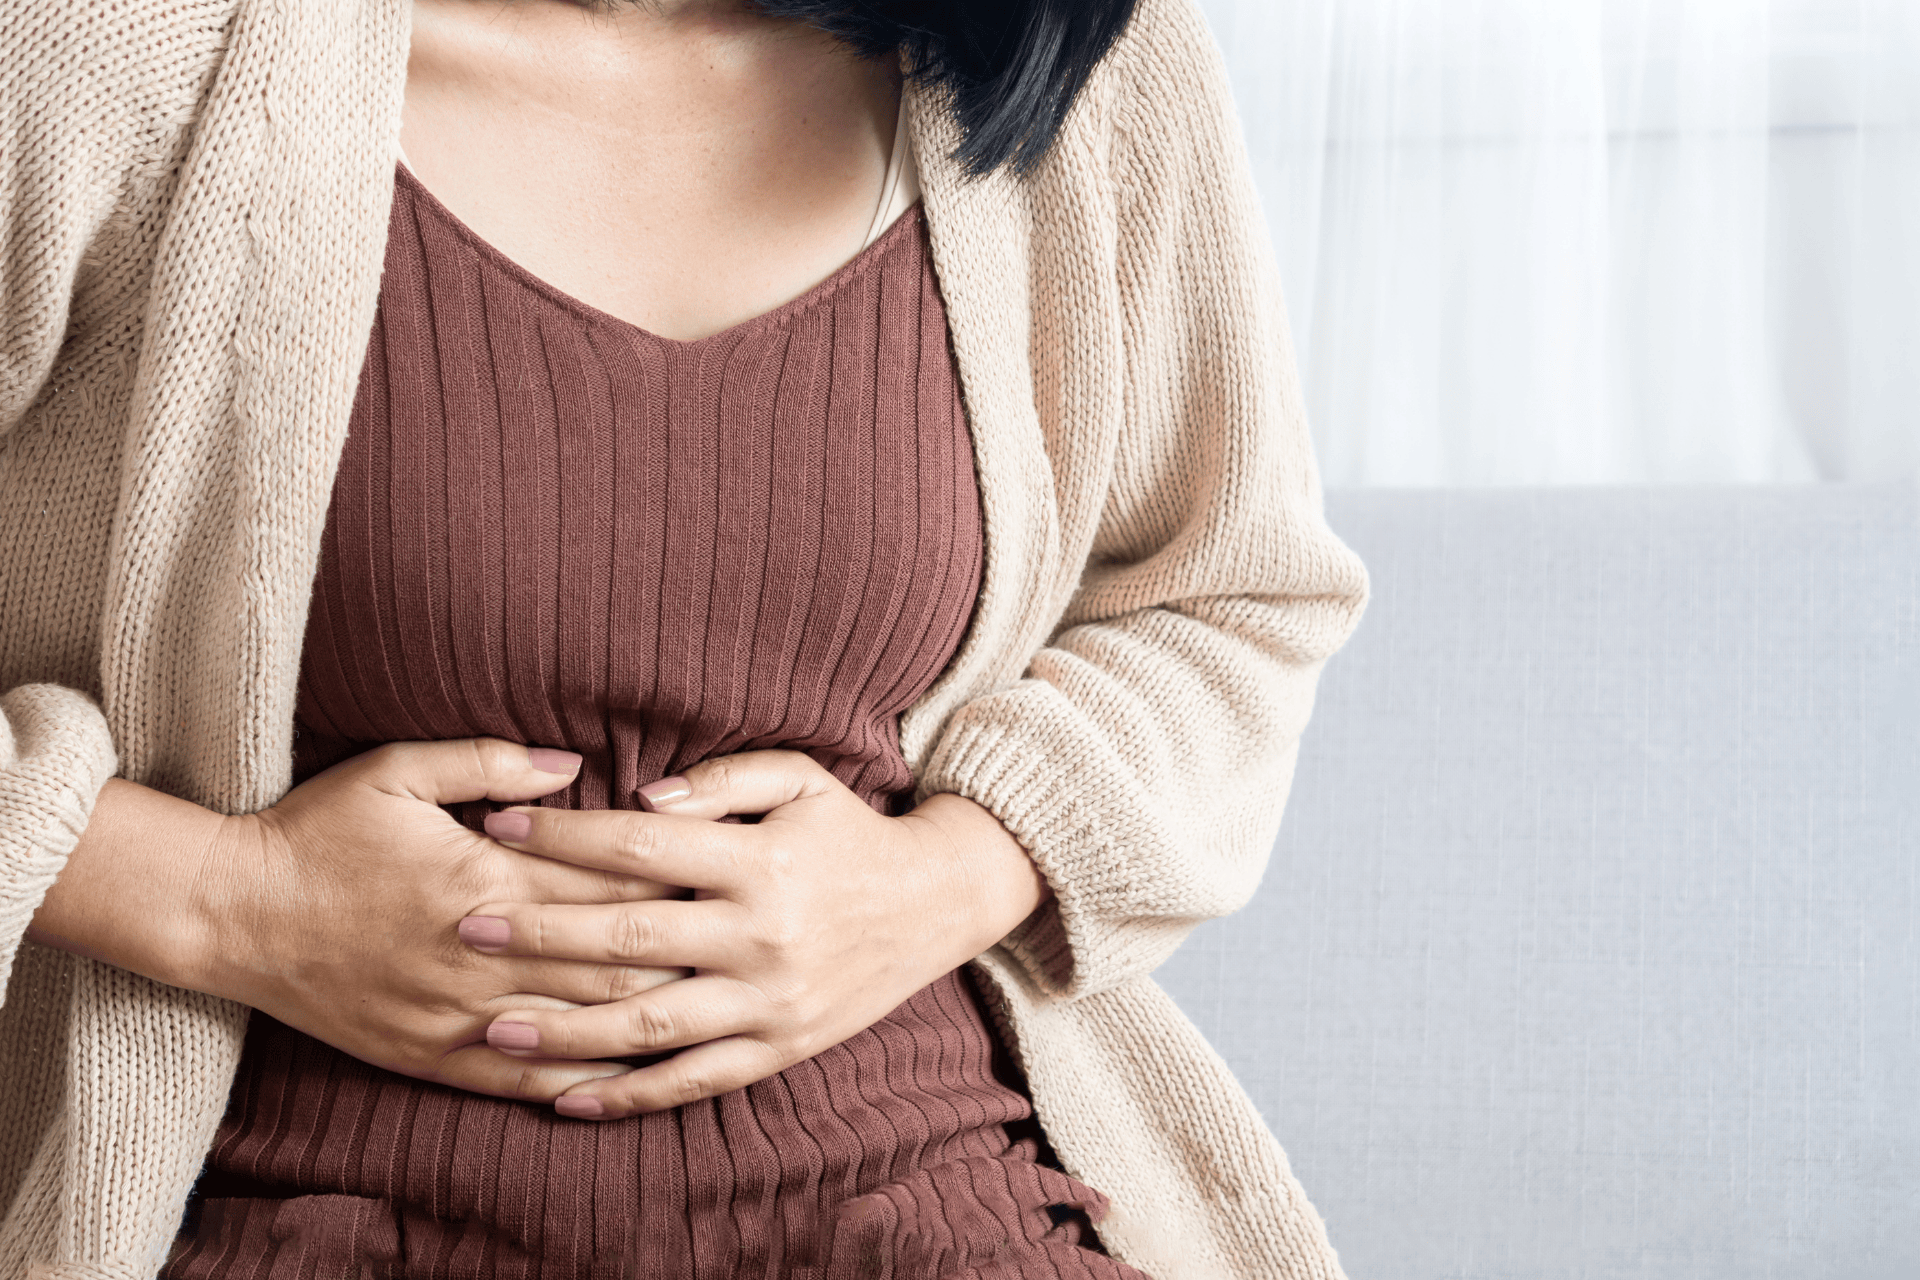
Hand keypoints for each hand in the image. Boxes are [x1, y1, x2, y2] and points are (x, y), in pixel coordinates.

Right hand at [194, 741, 687, 1099]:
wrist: (233, 913)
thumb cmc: (319, 832)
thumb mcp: (396, 771)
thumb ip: (489, 762)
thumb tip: (571, 762)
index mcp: (485, 878)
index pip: (607, 884)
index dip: (671, 882)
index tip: (720, 874)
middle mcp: (482, 952)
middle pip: (611, 958)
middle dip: (681, 951)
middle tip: (735, 943)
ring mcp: (458, 1011)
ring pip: (577, 1024)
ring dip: (646, 1017)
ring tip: (709, 1008)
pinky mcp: (432, 1053)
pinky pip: (521, 1076)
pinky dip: (578, 1078)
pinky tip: (626, 1075)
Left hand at [457, 749, 1049, 1118]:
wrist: (938, 902)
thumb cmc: (851, 830)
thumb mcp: (800, 778)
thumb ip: (721, 780)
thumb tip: (638, 794)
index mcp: (759, 860)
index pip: (640, 844)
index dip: (562, 833)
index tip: (496, 824)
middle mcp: (761, 935)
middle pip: (628, 936)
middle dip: (537, 931)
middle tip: (463, 928)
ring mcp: (770, 1001)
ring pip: (649, 1024)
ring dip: (564, 1029)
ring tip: (490, 1027)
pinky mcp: (780, 1049)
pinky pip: (693, 1081)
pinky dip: (628, 1096)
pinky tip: (565, 1098)